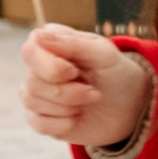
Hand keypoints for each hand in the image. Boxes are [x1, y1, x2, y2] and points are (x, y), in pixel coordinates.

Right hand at [22, 21, 153, 153]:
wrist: (127, 105)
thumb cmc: (114, 72)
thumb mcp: (103, 54)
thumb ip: (73, 44)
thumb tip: (39, 35)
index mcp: (49, 42)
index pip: (30, 51)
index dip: (51, 66)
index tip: (74, 72)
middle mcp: (37, 66)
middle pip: (32, 81)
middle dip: (68, 92)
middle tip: (93, 92)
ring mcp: (36, 92)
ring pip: (32, 102)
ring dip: (68, 106)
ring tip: (89, 100)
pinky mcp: (39, 117)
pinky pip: (38, 123)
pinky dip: (63, 123)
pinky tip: (78, 117)